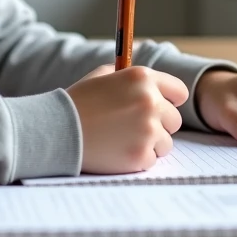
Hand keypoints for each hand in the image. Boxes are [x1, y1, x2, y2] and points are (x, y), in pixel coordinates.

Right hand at [66, 65, 187, 173]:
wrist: (57, 130)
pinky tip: (117, 150)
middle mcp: (150, 102)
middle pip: (174, 120)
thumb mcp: (102, 76)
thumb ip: (129, 77)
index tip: (163, 107)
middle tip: (134, 127)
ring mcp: (148, 130)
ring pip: (166, 142)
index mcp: (142, 78)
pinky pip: (151, 159)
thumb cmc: (78, 102)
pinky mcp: (141, 155)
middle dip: (159, 125)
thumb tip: (151, 82)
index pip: (179, 92)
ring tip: (122, 139)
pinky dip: (137, 158)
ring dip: (150, 143)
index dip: (170, 101)